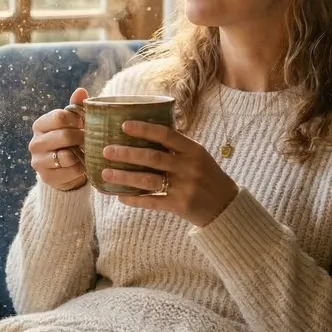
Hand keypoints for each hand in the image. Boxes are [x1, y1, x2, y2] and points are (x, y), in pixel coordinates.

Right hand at [29, 87, 88, 191]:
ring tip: (86, 152)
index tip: (84, 123)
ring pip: (67, 155)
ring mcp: (39, 161)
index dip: (77, 119)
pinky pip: (71, 171)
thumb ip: (76, 107)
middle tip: (90, 139)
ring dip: (82, 154)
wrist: (62, 169)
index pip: (60, 116)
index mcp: (40, 125)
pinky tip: (82, 165)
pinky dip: (81, 168)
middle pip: (65, 135)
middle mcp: (35, 143)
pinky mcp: (47, 177)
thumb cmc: (68, 141)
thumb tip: (81, 90)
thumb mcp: (71, 123)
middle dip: (82, 137)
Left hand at [100, 121, 239, 226]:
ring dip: (125, 177)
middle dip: (127, 154)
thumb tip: (144, 130)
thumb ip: (176, 146)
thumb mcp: (198, 156)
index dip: (144, 129)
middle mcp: (189, 167)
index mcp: (193, 150)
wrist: (225, 206)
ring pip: (149, 180)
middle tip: (107, 150)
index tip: (124, 125)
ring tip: (105, 174)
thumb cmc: (206, 176)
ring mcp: (185, 187)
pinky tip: (120, 197)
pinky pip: (153, 202)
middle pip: (153, 158)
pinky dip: (135, 200)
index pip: (167, 135)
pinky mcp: (180, 206)